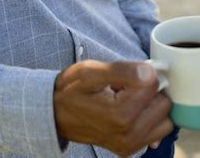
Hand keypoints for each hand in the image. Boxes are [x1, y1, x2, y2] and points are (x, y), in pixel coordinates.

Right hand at [53, 60, 173, 156]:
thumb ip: (121, 70)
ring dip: (152, 105)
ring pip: (164, 120)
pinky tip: (131, 111)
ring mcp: (130, 145)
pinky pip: (156, 132)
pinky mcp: (130, 149)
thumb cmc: (71, 90)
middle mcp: (129, 134)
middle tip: (126, 85)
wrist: (55, 114)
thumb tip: (149, 72)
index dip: (142, 71)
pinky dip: (149, 119)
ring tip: (129, 98)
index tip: (127, 72)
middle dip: (148, 90)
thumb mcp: (89, 71)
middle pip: (163, 103)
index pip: (152, 84)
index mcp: (120, 114)